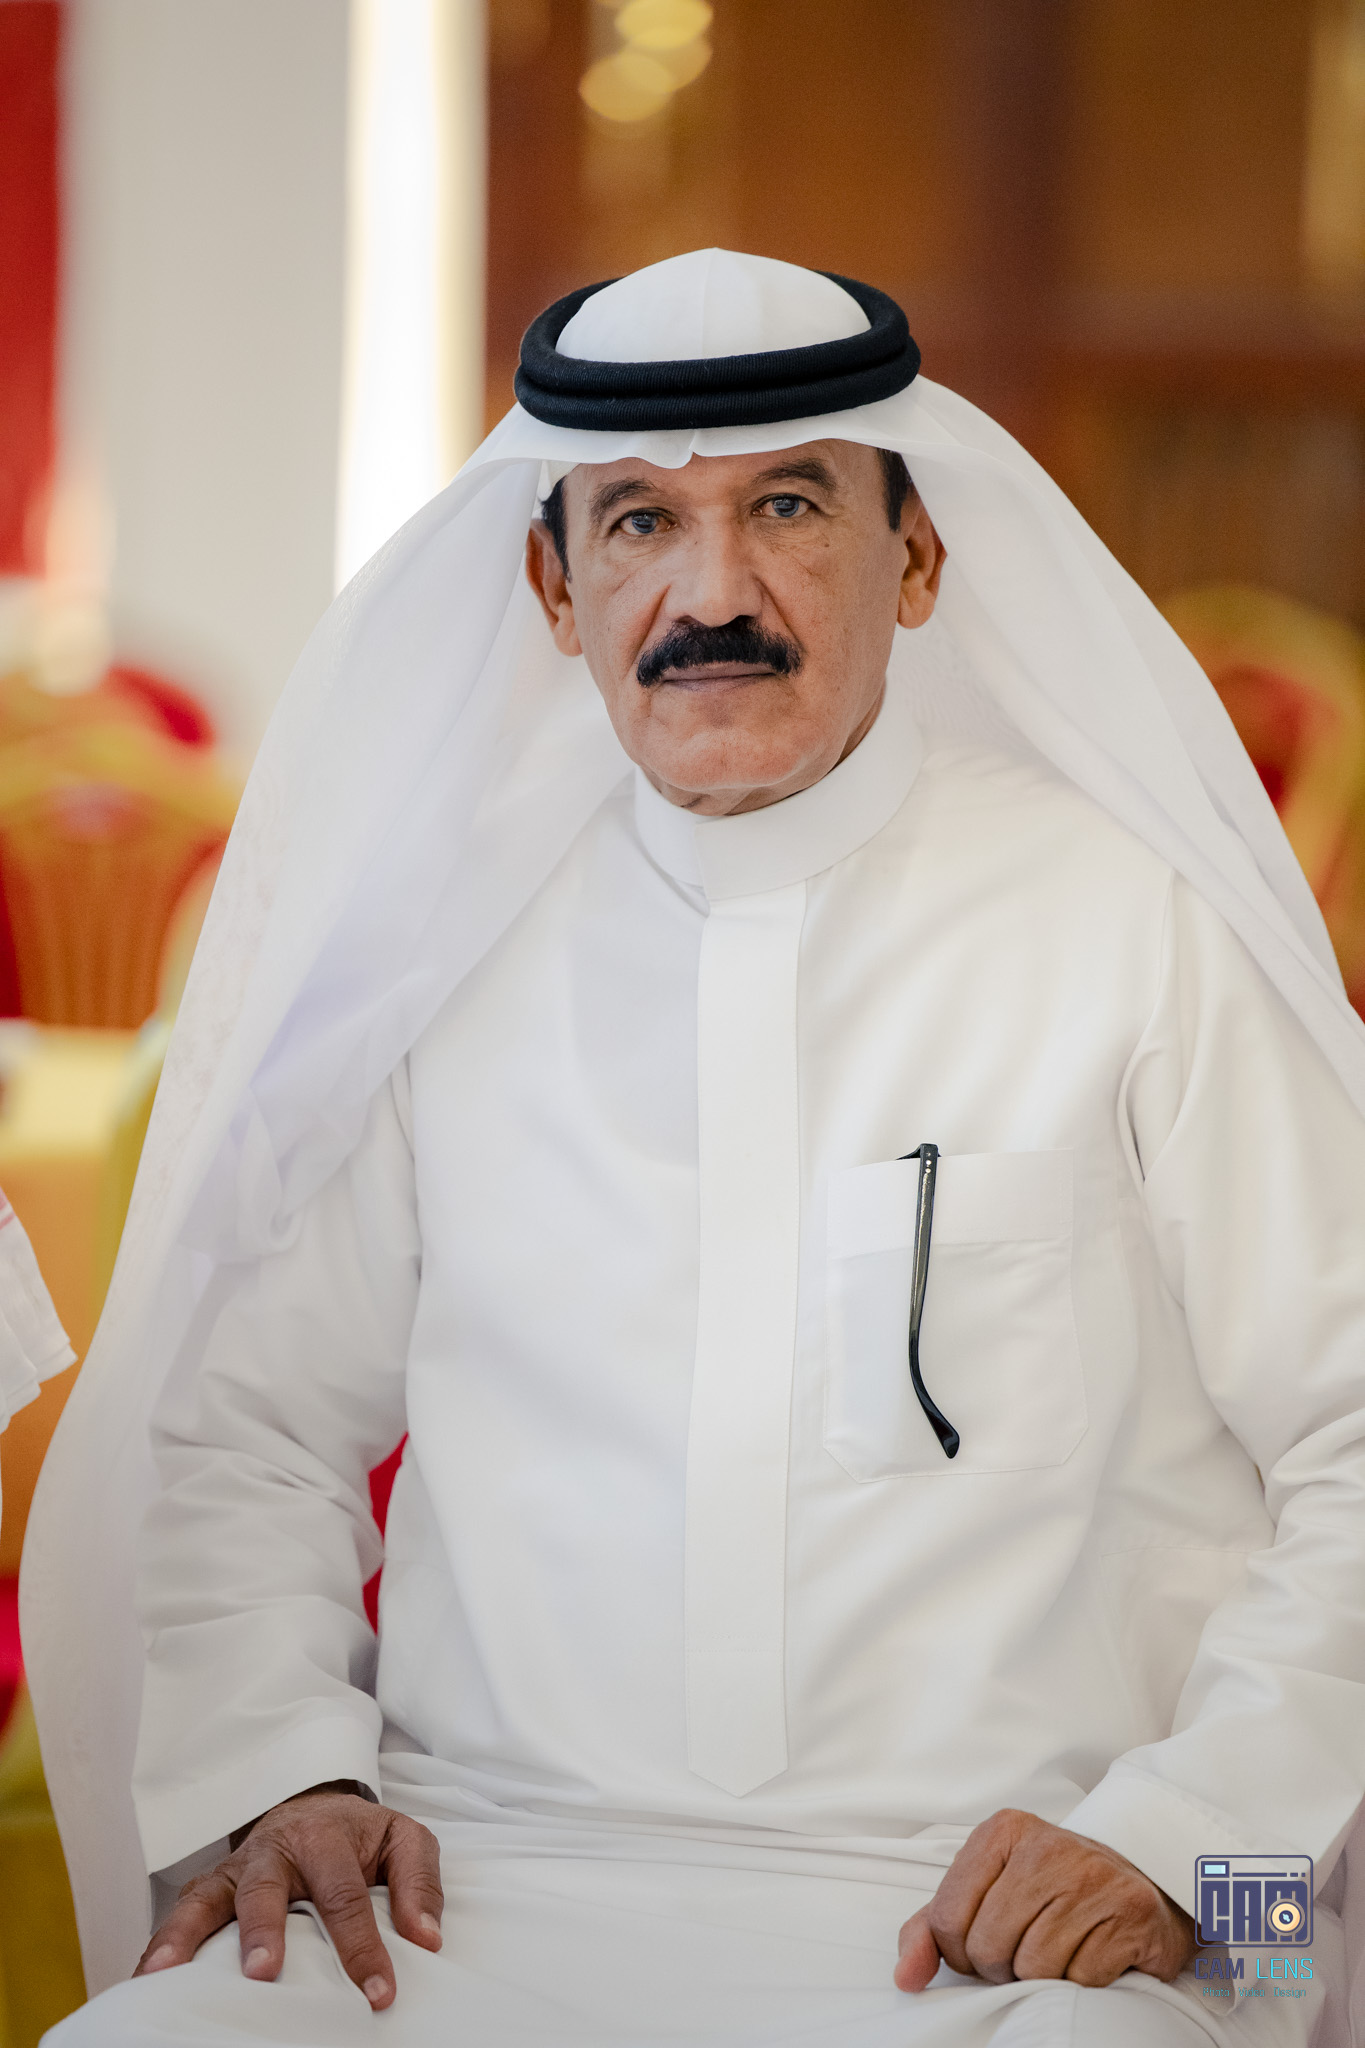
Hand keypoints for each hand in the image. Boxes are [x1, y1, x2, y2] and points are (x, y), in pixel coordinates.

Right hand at [134, 1784, 443, 2010]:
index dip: (361, 1947)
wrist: (314, 1806)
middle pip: (265, 1889)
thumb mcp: (404, 1841)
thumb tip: (425, 1939)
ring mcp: (236, 1870)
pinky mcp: (211, 1888)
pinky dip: (160, 1944)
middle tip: (262, 1971)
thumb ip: (419, 1883)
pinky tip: (145, 1978)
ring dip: (186, 1935)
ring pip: (206, 1897)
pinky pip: (182, 1913)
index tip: (378, 1993)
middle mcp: (274, 1850)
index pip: (345, 1896)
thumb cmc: (360, 1836)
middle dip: (262, 1930)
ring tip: (165, 1974)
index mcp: (325, 1836)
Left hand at [894, 1809, 1195, 1992]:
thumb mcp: (987, 1892)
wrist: (1141, 1881)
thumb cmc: (1055, 1890)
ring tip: (1058, 1949)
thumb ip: (933, 1928)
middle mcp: (1045, 1846)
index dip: (961, 1952)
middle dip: (1002, 1966)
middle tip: (1026, 1948)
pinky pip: (1080, 1979)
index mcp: (1002, 1832)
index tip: (983, 1945)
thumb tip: (905, 1975)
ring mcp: (1090, 1876)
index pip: (947, 1919)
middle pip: (988, 1947)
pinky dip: (1080, 1981)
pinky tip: (1090, 1952)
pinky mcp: (1129, 1911)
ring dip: (1041, 1976)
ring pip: (1033, 1967)